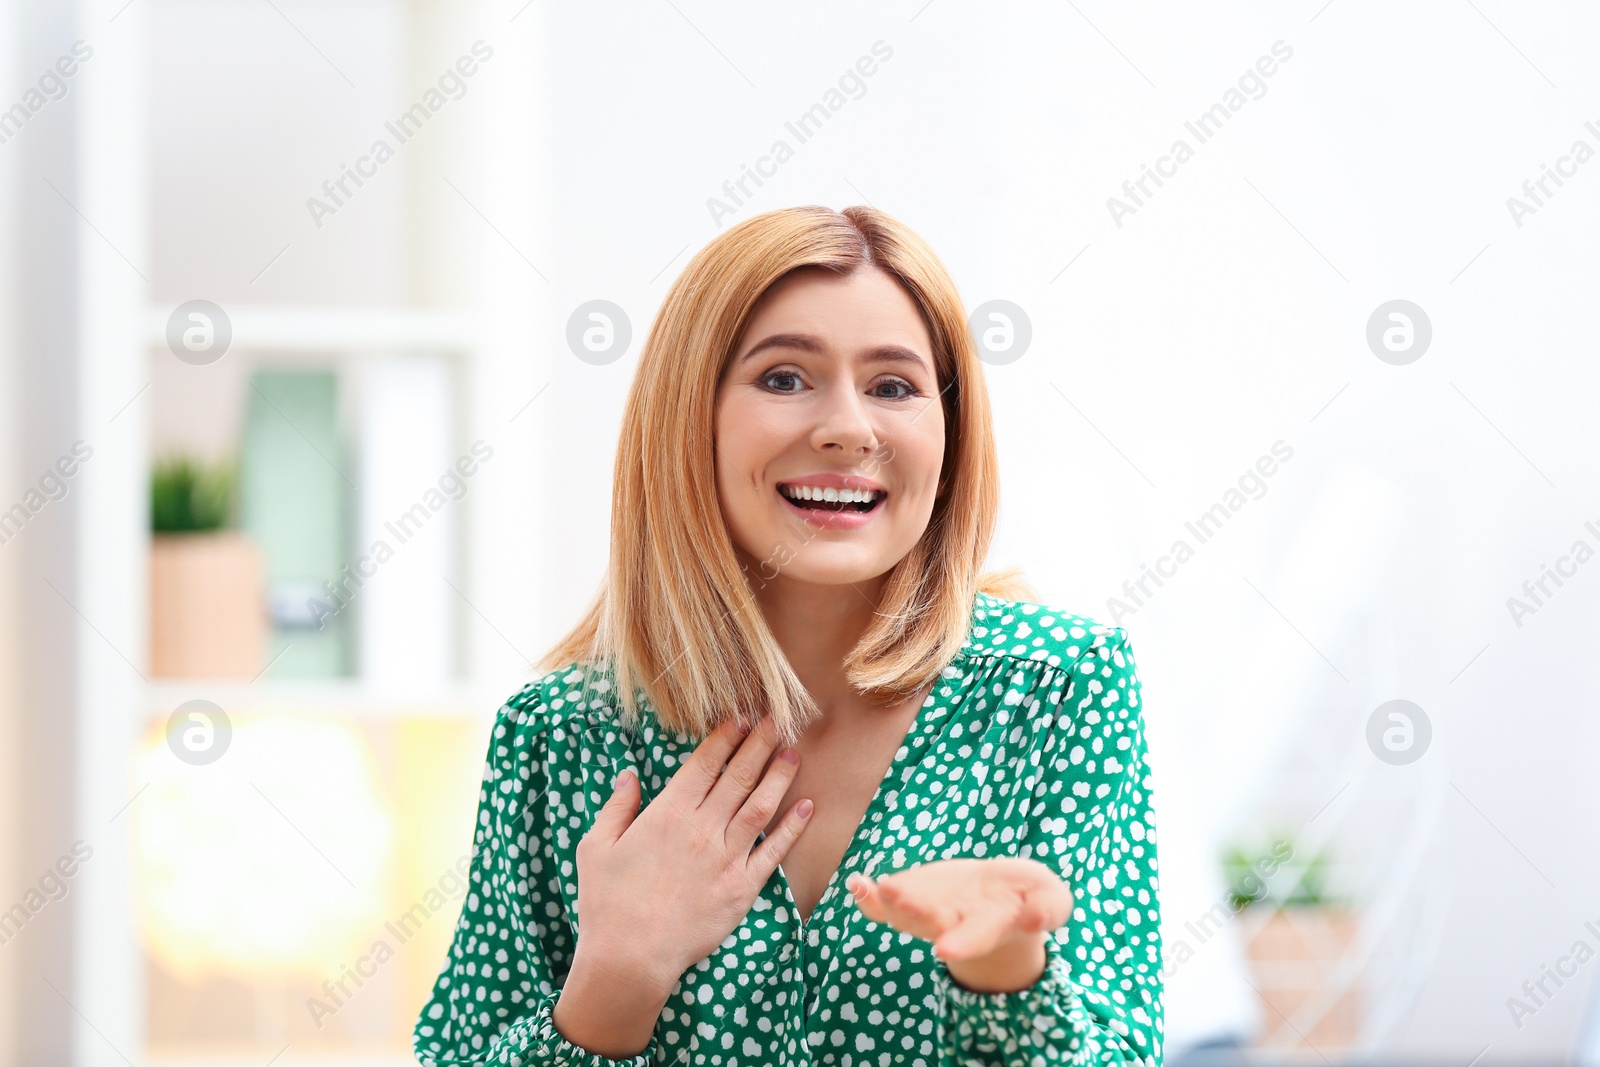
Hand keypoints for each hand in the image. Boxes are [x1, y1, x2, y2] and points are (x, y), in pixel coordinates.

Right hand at [570, 714, 813, 988]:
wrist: (631, 958)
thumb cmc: (607, 904)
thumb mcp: (596, 848)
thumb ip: (617, 808)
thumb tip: (628, 776)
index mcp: (668, 814)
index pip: (705, 763)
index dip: (726, 737)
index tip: (742, 718)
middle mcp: (702, 829)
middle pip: (739, 776)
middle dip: (760, 743)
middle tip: (778, 720)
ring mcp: (726, 858)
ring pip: (761, 806)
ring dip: (780, 775)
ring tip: (793, 752)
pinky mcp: (742, 889)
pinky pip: (774, 852)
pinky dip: (793, 827)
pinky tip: (806, 806)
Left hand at [846, 857, 1072, 990]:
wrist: (1002, 895)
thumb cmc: (1030, 898)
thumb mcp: (1051, 900)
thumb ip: (1048, 909)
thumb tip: (1037, 919)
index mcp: (989, 926)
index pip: (976, 936)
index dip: (963, 942)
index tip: (946, 950)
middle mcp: (955, 924)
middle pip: (934, 924)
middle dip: (920, 915)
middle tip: (904, 904)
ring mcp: (930, 912)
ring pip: (908, 914)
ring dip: (893, 904)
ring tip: (881, 888)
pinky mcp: (913, 897)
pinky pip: (886, 906)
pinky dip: (870, 899)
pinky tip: (858, 884)